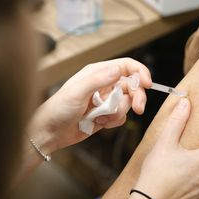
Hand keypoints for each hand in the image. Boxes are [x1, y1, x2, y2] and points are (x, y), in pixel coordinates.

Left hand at [28, 58, 151, 153]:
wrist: (50, 132)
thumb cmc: (58, 109)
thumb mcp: (77, 92)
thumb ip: (98, 80)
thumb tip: (119, 70)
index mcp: (97, 72)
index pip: (126, 66)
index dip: (140, 73)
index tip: (148, 84)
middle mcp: (103, 84)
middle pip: (132, 85)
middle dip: (137, 97)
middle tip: (139, 109)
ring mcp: (105, 100)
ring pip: (127, 103)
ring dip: (118, 113)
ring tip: (101, 118)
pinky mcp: (105, 115)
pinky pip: (121, 117)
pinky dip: (114, 122)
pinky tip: (99, 123)